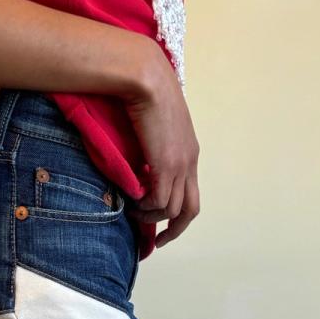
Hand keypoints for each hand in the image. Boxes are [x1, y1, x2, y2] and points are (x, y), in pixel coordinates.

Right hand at [121, 43, 200, 247]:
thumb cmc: (141, 91)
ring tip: (130, 213)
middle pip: (190, 209)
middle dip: (174, 230)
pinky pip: (158, 201)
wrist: (143, 75)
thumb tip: (136, 166)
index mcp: (189, 151)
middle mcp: (189, 160)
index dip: (177, 214)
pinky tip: (129, 202)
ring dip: (149, 216)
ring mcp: (180, 164)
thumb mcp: (152, 124)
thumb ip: (150, 146)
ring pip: (170, 209)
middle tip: (156, 243)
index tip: (161, 226)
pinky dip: (144, 207)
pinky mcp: (166, 165)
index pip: (190, 192)